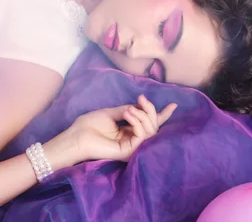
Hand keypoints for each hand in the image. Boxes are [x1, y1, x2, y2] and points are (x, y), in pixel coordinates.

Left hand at [44, 95, 176, 167]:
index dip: (161, 115)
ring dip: (143, 116)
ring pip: (150, 131)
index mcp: (128, 131)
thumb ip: (128, 110)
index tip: (174, 105)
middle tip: (142, 100)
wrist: (77, 136)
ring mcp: (132, 147)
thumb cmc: (89, 124)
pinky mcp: (128, 151)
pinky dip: (138, 123)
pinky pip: (142, 136)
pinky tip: (129, 115)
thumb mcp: (111, 112)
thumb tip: (141, 105)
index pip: (149, 124)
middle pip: (153, 126)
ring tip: (130, 109)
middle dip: (151, 110)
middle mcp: (132, 140)